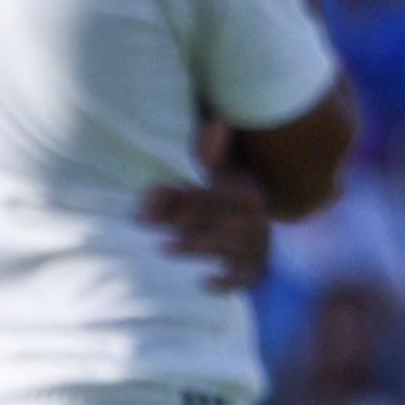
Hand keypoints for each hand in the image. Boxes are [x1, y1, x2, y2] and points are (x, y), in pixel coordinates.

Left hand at [139, 136, 275, 290]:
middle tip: (141, 217)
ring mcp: (252, 248)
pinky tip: (203, 283)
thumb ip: (213, 151)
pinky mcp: (250, 271)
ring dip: (196, 246)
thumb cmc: (231, 196)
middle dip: (178, 217)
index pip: (212, 193)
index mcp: (247, 193)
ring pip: (225, 247)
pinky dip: (226, 283)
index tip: (148, 193)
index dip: (181, 194)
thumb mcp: (225, 171)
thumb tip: (217, 121)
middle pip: (215, 218)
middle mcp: (253, 221)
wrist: (263, 232)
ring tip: (164, 246)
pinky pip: (241, 279)